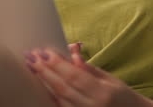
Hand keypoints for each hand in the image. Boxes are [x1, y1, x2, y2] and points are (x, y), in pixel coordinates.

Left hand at [25, 45, 145, 106]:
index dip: (58, 64)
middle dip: (45, 72)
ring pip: (59, 100)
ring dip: (44, 83)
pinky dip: (51, 97)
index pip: (75, 76)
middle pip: (63, 88)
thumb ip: (88, 68)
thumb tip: (72, 53)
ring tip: (32, 68)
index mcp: (102, 93)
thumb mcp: (109, 78)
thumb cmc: (122, 96)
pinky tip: (41, 86)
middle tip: (31, 57)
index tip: (44, 51)